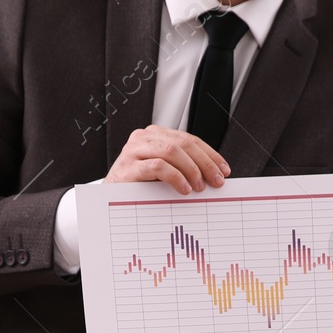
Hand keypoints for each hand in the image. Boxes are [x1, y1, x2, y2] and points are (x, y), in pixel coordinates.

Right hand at [106, 125, 230, 194]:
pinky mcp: (129, 166)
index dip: (209, 154)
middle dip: (204, 162)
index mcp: (155, 135)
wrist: (108, 197)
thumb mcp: (163, 172)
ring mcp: (135, 150)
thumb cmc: (138, 185)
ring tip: (199, 186)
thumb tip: (212, 175)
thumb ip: (182, 167)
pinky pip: (158, 167)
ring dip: (191, 169)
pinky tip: (184, 188)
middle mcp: (144, 137)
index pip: (189, 139)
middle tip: (216, 181)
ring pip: (172, 151)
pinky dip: (176, 177)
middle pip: (183, 144)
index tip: (223, 170)